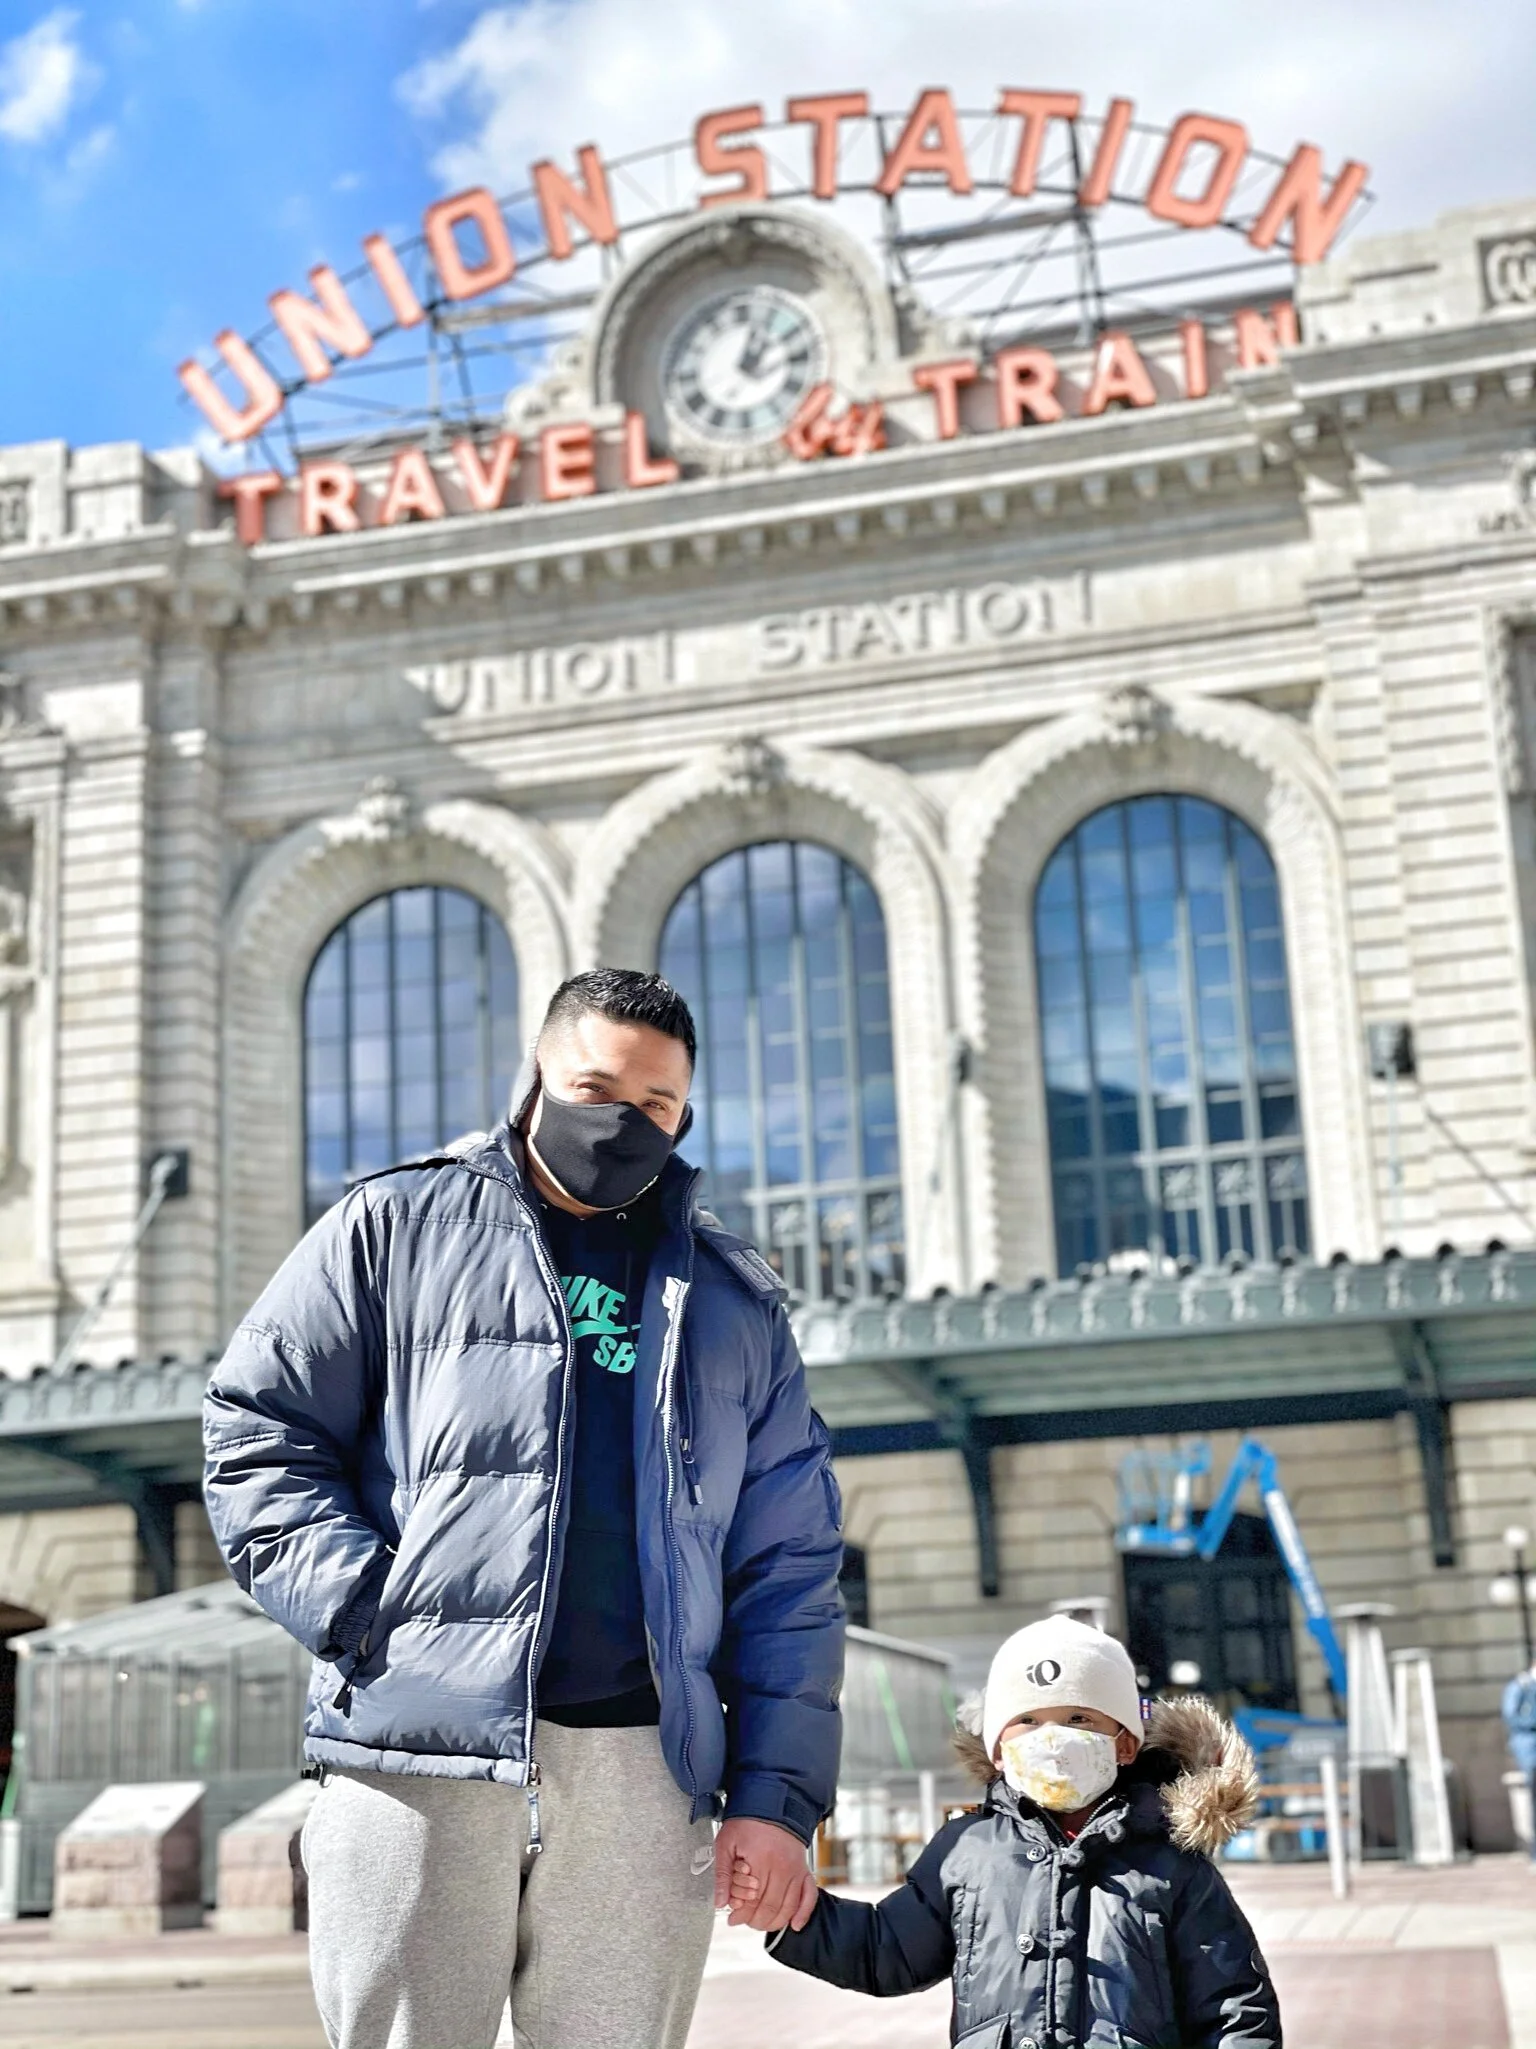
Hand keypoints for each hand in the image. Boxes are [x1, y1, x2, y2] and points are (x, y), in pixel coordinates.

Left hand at [713, 1817, 818, 1931]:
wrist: (771, 1804)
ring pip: (788, 1908)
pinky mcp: (805, 1870)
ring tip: (759, 1921)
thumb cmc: (746, 1823)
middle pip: (770, 1908)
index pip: (752, 1901)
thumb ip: (722, 1873)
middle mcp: (782, 1867)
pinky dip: (804, 1913)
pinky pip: (809, 1896)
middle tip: (743, 1920)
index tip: (731, 1918)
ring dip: (773, 1922)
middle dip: (754, 1920)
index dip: (741, 1914)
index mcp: (761, 1860)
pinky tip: (795, 1924)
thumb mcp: (726, 1843)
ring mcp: (796, 1870)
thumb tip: (719, 1902)